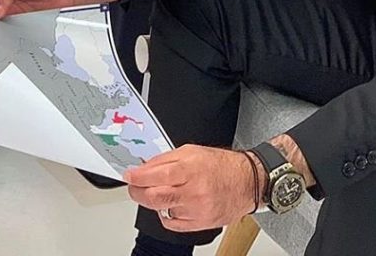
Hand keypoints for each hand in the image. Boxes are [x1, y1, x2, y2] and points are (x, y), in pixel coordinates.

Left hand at [123, 145, 257, 232]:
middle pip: (155, 197)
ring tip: (158, 192)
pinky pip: (172, 223)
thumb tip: (143, 167)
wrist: (247, 182)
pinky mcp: (201, 224)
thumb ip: (165, 159)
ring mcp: (198, 209)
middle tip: (133, 187)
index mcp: (191, 168)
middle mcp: (195, 190)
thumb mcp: (191, 151)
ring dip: (153, 202)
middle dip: (137, 192)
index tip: (129, 176)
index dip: (138, 177)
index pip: (157, 175)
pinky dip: (166, 214)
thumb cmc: (221, 165)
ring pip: (162, 210)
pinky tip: (172, 204)